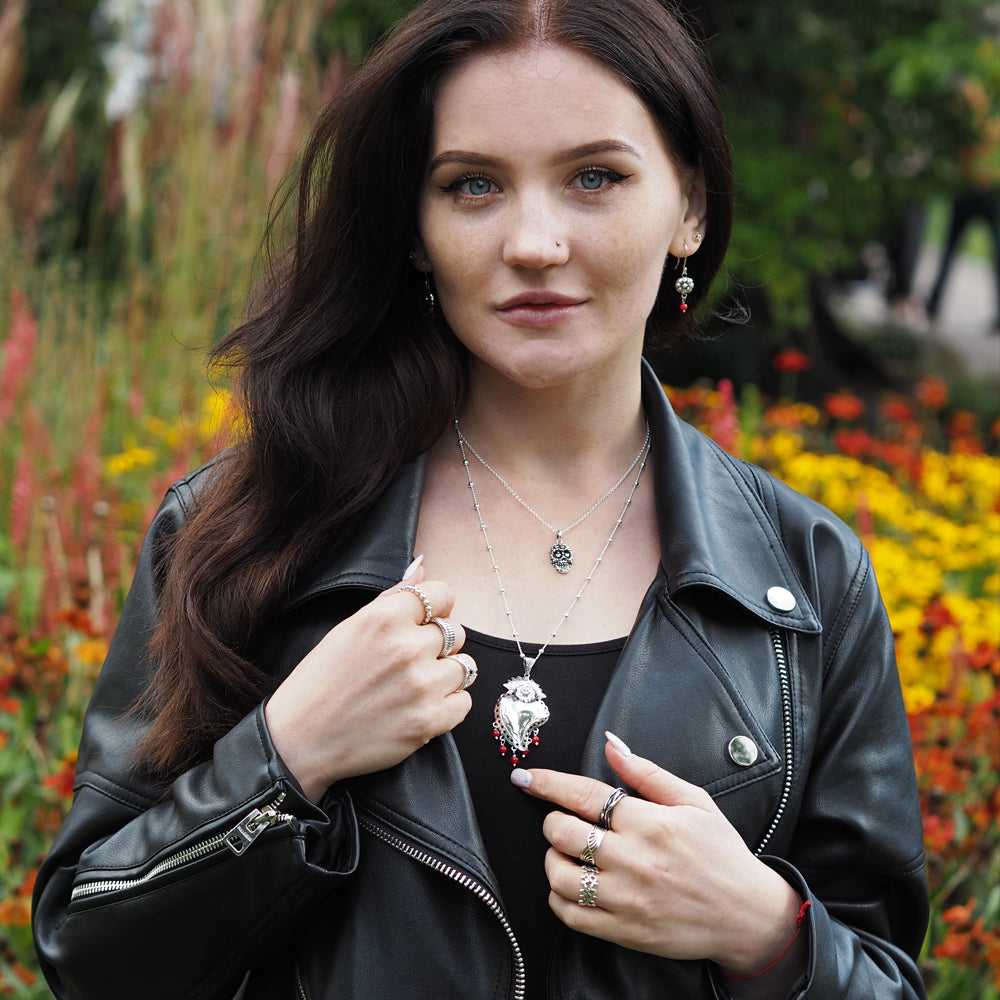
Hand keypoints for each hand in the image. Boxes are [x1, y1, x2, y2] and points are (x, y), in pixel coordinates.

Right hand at [265, 559, 474, 800]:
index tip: (424, 624)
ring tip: (415, 686)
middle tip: (408, 663)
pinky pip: (464, 703)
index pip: (443, 594)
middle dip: (437, 646)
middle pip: (456, 632)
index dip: (436, 609)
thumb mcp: (348, 628)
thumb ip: (391, 597)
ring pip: (464, 666)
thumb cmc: (320, 681)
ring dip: (445, 675)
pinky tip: (421, 707)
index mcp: (385, 618)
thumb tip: (421, 567)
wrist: (300, 740)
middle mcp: (407, 647)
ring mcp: (421, 685)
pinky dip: (448, 706)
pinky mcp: (428, 721)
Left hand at [511, 734, 800, 973]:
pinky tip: (572, 885)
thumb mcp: (693, 800)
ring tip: (566, 853)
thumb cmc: (721, 852)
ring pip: (560, 876)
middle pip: (563, 833)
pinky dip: (559, 898)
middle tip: (562, 820)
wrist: (748, 916)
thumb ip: (646, 772)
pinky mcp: (625, 931)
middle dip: (553, 821)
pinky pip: (571, 916)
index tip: (525, 777)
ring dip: (552, 859)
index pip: (583, 795)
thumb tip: (610, 743)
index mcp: (650, 823)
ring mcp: (628, 899)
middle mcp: (634, 860)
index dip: (548, 783)